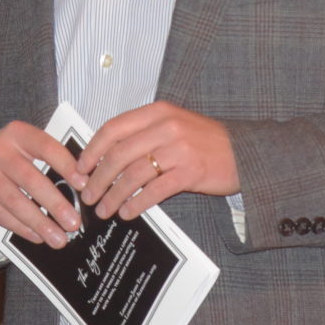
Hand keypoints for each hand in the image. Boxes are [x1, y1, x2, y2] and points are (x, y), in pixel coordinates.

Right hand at [0, 121, 83, 249]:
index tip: (84, 185)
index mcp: (18, 133)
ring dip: (40, 222)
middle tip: (74, 223)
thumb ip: (54, 158)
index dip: (66, 166)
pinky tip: (38, 237)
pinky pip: (0, 214)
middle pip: (30, 179)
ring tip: (59, 238)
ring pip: (14, 201)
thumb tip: (87, 182)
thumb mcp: (29, 148)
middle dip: (55, 203)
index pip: (46, 147)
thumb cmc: (14, 158)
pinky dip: (21, 228)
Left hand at [72, 102, 239, 220]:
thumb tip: (105, 157)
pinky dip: (137, 203)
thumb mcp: (173, 126)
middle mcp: (166, 126)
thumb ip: (143, 134)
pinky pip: (154, 190)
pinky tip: (128, 212)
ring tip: (104, 209)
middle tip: (87, 195)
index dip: (92, 150)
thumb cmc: (204, 142)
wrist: (244, 152)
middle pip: (119, 154)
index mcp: (158, 112)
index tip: (79, 168)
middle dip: (98, 178)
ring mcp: (179, 149)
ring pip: (133, 174)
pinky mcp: (190, 172)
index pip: (113, 128)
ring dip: (114, 195)